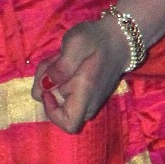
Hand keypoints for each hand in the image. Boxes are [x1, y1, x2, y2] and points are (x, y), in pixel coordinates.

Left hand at [30, 15, 131, 133]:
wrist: (119, 39)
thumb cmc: (97, 40)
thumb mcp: (75, 43)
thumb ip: (60, 66)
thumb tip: (45, 86)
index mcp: (86, 93)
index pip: (68, 124)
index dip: (52, 112)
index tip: (49, 91)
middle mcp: (88, 102)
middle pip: (57, 109)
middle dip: (45, 86)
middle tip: (52, 63)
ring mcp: (87, 99)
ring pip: (57, 98)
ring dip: (49, 79)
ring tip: (58, 58)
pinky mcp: (84, 92)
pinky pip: (63, 91)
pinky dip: (57, 77)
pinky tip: (61, 61)